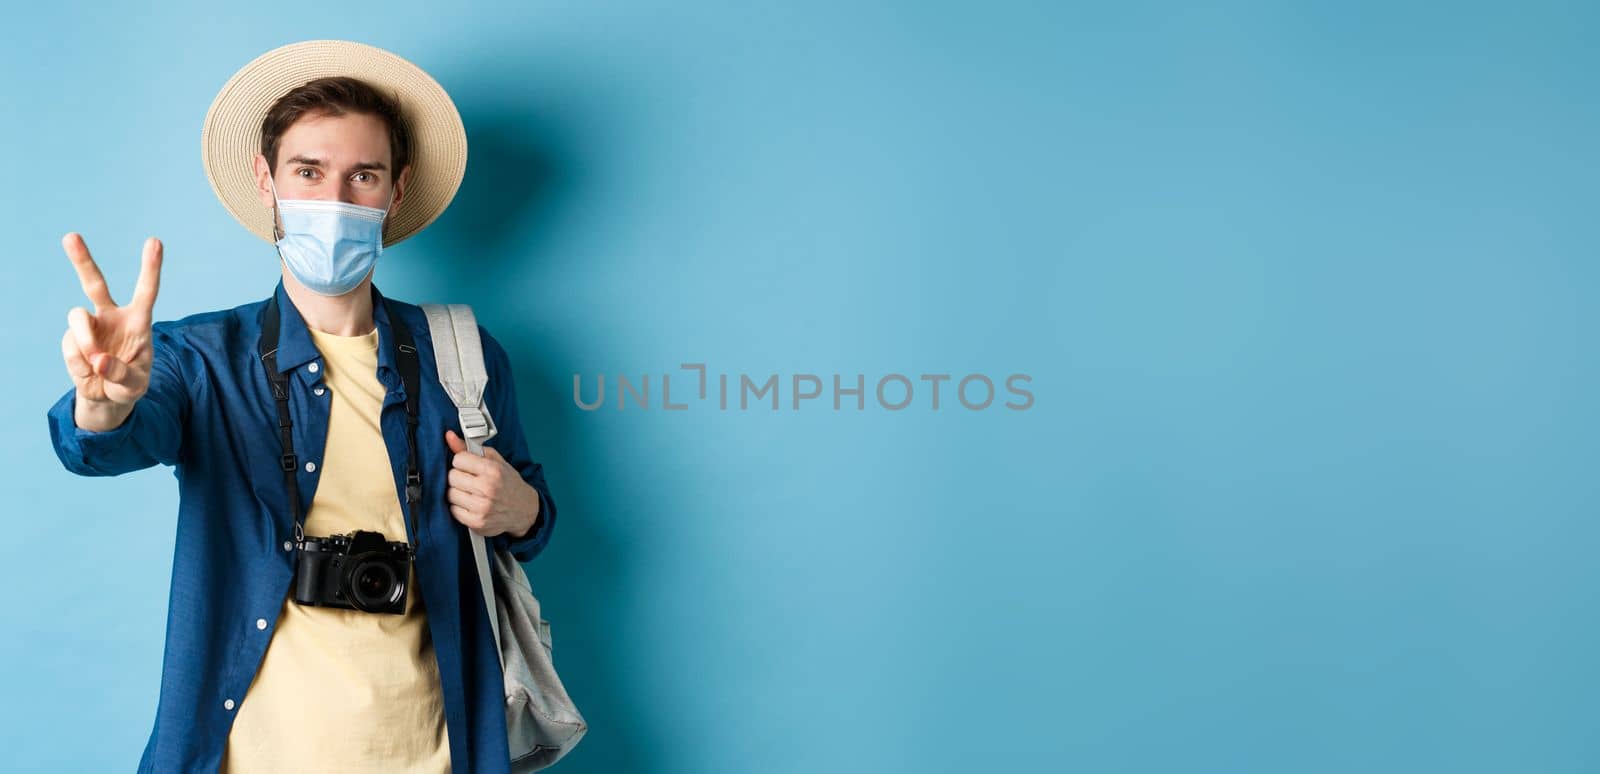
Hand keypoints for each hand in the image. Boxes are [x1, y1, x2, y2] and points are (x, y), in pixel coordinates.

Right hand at [61, 233, 162, 408]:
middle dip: (82, 260)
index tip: (155, 241)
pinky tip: (89, 373)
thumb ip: (121, 374)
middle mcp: (111, 317)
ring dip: (85, 341)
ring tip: (95, 364)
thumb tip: (99, 360)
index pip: (146, 291)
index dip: (151, 267)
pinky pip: (70, 347)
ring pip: (76, 316)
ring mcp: (89, 326)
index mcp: (137, 321)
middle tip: (70, 236)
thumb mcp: (135, 386)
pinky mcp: (71, 339)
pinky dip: (79, 365)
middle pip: (94, 284)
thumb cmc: (129, 384)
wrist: (106, 397)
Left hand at [444, 429, 540, 537]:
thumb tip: (448, 436)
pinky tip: (470, 504)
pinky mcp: (477, 522)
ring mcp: (482, 507)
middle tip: (470, 480)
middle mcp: (488, 488)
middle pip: (452, 477)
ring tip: (470, 492)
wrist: (525, 509)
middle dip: (458, 477)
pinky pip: (453, 510)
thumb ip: (470, 448)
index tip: (468, 466)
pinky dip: (459, 507)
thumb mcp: (495, 461)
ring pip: (450, 494)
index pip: (458, 459)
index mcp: (493, 470)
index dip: (462, 462)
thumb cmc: (508, 483)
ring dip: (457, 492)